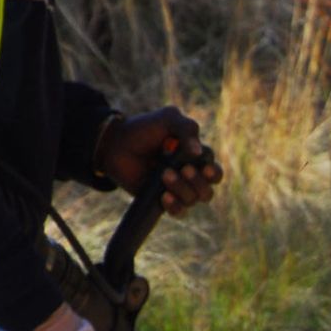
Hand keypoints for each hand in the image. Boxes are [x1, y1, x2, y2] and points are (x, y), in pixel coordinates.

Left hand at [94, 107, 224, 213]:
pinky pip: (179, 212)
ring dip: (182, 188)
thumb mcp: (168, 119)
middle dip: (197, 181)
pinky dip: (175, 206)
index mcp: (196, 159)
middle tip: (183, 169)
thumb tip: (198, 153)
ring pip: (193, 200)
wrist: (116, 143)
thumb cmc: (144, 129)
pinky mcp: (163, 201)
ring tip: (164, 174)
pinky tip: (165, 196)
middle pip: (207, 191)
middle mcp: (190, 178)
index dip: (213, 173)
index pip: (214, 173)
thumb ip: (187, 129)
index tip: (205, 168)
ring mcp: (177, 191)